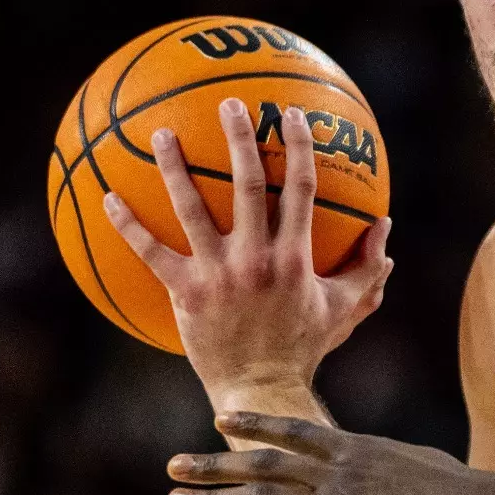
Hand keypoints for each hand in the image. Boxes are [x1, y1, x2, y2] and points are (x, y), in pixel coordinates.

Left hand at [103, 98, 392, 403]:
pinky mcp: (185, 291)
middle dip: (239, 139)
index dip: (298, 148)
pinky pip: (150, 251)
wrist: (261, 389)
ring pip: (191, 209)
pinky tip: (108, 196)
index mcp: (296, 257)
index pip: (301, 190)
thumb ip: (369, 267)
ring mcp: (217, 274)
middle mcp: (256, 259)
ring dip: (175, 168)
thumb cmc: (306, 346)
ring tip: (161, 134)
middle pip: (246, 185)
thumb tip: (386, 227)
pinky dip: (127, 224)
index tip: (291, 115)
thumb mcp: (347, 307)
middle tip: (230, 105)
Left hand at [167, 413, 494, 494]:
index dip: (254, 427)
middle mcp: (335, 474)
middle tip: (174, 465)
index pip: (293, 433)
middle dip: (214, 464)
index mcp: (356, 450)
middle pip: (262, 463)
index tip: (221, 421)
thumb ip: (392, 463)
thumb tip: (393, 465)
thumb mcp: (420, 463)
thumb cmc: (463, 491)